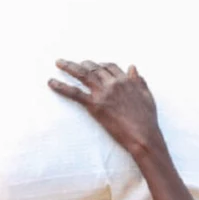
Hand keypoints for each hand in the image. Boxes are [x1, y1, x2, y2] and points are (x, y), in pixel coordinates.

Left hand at [48, 59, 164, 157]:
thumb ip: (139, 81)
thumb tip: (133, 67)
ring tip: (59, 63)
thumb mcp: (147, 96)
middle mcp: (113, 83)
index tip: (94, 66)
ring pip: (82, 75)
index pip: (110, 67)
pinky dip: (61, 86)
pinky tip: (51, 82)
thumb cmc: (147, 120)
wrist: (142, 136)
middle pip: (94, 68)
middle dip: (82, 64)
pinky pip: (74, 93)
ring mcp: (102, 93)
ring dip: (69, 67)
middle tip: (73, 64)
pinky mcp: (94, 105)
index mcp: (125, 80)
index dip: (101, 65)